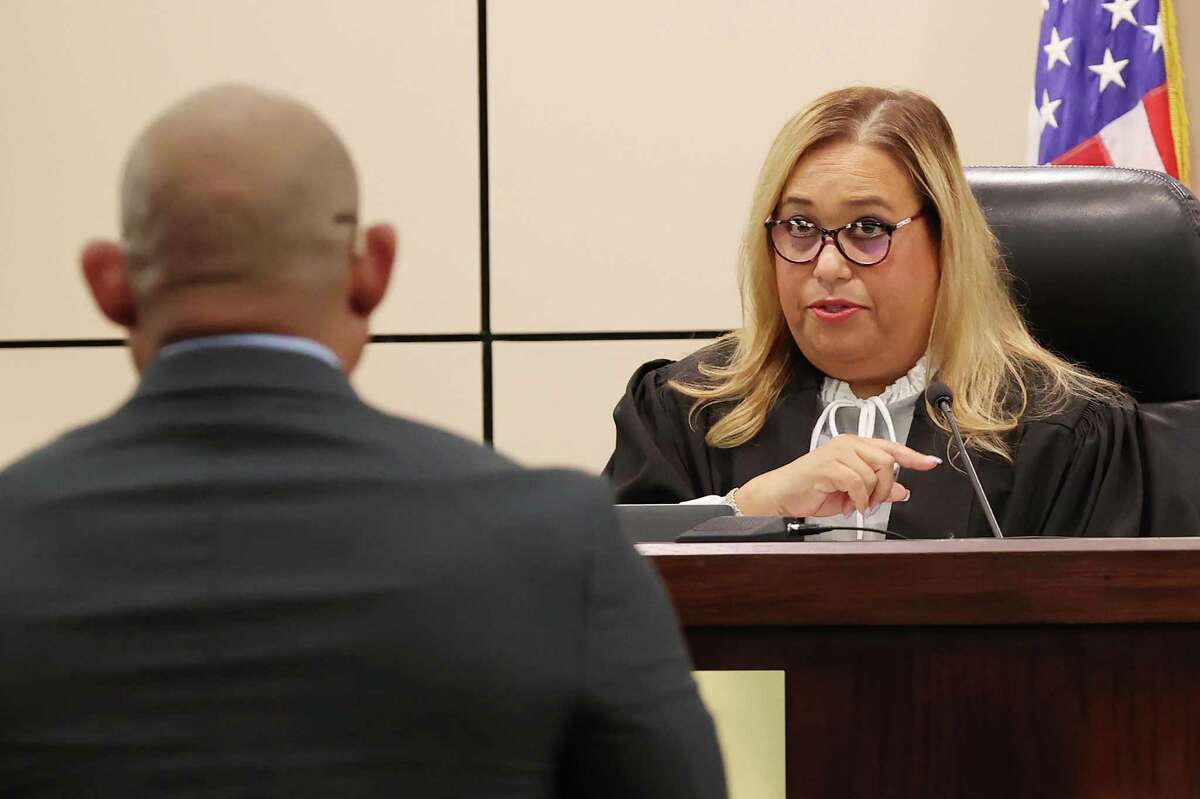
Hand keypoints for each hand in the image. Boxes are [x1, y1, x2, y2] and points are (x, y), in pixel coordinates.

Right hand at [735, 435, 941, 517]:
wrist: (782, 494)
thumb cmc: (813, 491)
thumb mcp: (853, 494)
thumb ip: (878, 490)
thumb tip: (903, 491)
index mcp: (855, 446)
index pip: (891, 448)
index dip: (913, 456)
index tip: (931, 463)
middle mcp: (848, 444)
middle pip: (887, 461)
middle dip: (885, 487)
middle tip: (873, 504)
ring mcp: (838, 452)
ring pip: (874, 473)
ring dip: (870, 497)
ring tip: (856, 506)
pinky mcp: (829, 465)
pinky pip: (858, 482)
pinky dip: (858, 499)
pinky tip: (850, 506)